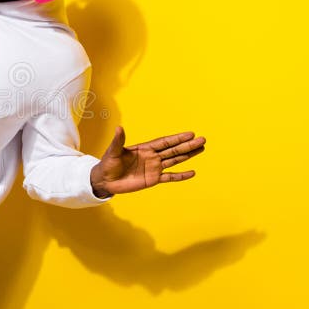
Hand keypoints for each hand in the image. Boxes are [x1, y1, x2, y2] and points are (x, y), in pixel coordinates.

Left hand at [90, 126, 205, 195]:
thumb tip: (119, 128)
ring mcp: (154, 168)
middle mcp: (152, 157)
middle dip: (187, 145)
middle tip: (202, 140)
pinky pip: (170, 177)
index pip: (164, 142)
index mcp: (144, 148)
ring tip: (201, 149)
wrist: (105, 180)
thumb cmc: (108, 164)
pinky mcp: (153, 179)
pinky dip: (181, 175)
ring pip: (174, 160)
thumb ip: (118, 141)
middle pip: (173, 150)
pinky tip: (192, 172)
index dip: (177, 138)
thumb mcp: (112, 152)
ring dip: (187, 156)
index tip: (190, 134)